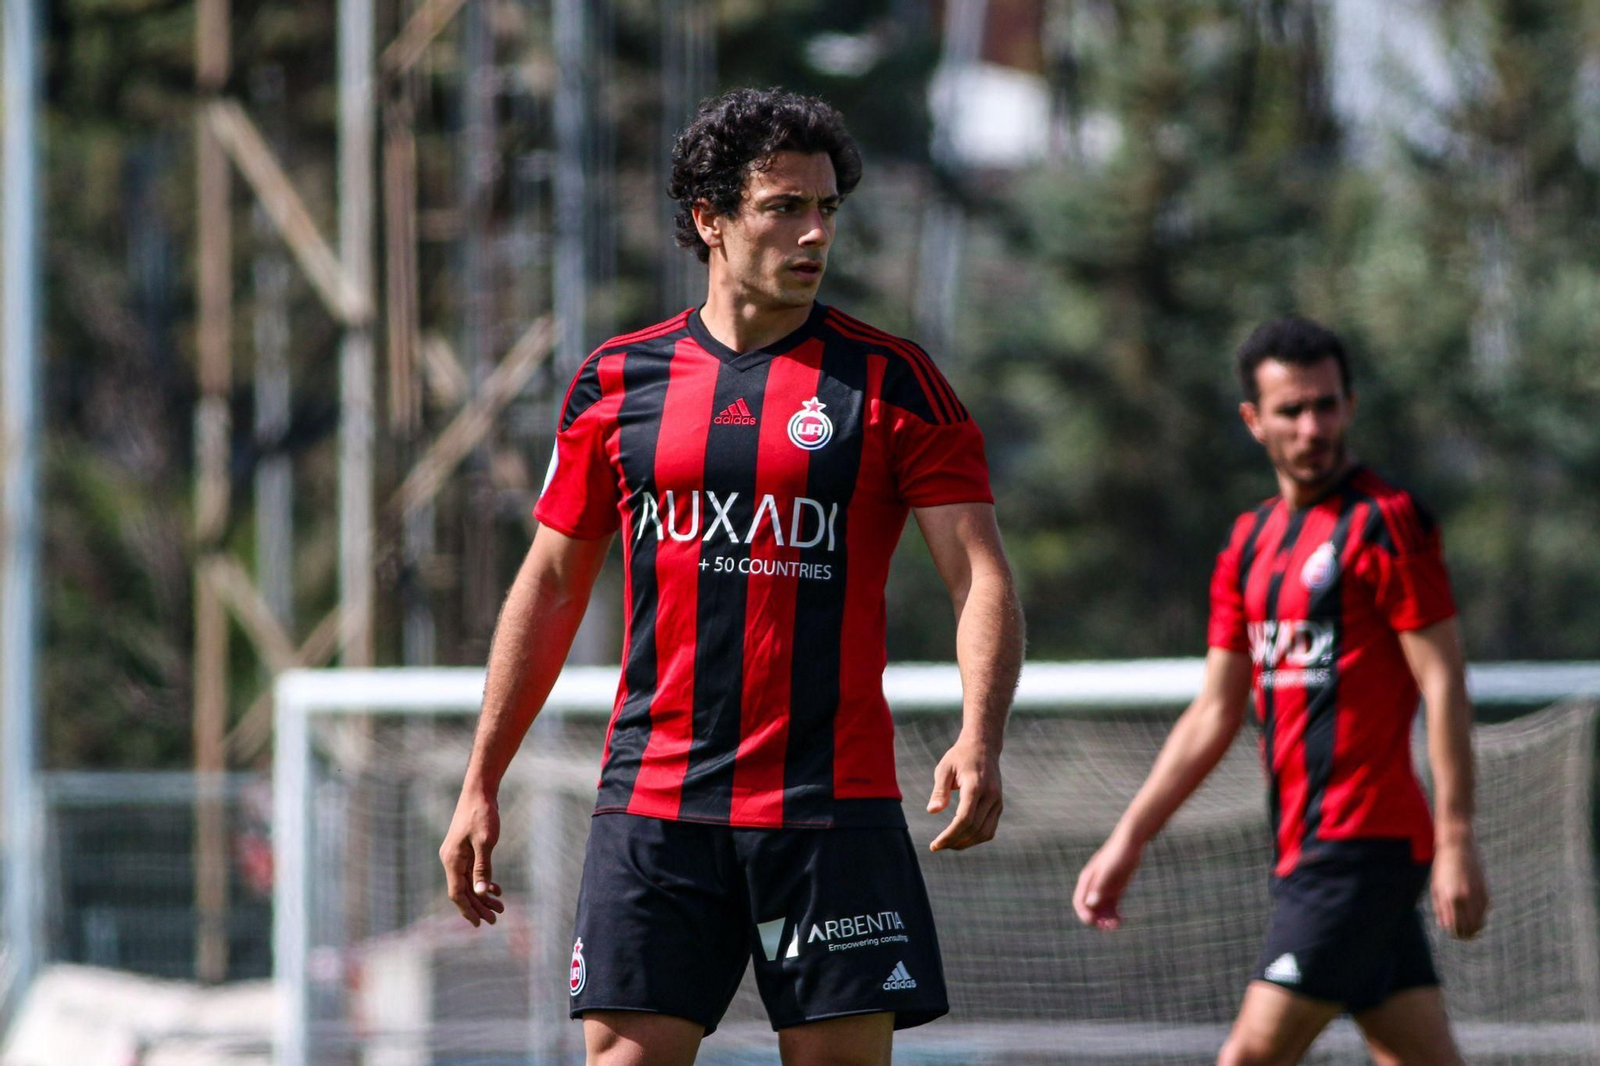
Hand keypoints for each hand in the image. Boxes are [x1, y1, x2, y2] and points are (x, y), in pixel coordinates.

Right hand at [440, 786, 505, 926]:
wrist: (478, 792)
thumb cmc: (482, 814)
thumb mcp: (485, 842)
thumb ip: (483, 868)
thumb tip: (481, 892)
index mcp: (452, 860)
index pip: (457, 893)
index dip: (469, 910)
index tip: (481, 923)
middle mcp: (451, 860)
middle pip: (463, 891)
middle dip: (479, 906)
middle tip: (496, 919)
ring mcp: (457, 855)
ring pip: (468, 882)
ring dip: (483, 895)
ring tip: (500, 907)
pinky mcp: (464, 849)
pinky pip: (471, 872)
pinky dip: (483, 882)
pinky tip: (496, 889)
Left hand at [927, 735, 1002, 851]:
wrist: (983, 746)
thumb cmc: (959, 757)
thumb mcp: (944, 769)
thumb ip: (939, 790)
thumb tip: (932, 811)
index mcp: (976, 786)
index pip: (964, 819)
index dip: (949, 835)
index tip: (935, 845)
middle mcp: (990, 795)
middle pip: (973, 829)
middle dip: (954, 842)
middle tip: (937, 846)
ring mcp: (997, 801)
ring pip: (984, 833)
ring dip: (966, 843)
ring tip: (948, 844)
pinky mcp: (999, 805)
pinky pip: (990, 829)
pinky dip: (976, 838)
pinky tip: (961, 839)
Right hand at [1073, 835, 1141, 929]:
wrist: (1130, 843)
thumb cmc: (1117, 855)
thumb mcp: (1109, 872)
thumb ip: (1099, 887)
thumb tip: (1090, 904)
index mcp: (1087, 881)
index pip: (1080, 902)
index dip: (1084, 914)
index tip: (1093, 922)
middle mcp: (1093, 887)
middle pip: (1091, 909)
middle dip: (1098, 920)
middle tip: (1109, 926)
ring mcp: (1104, 889)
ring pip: (1102, 910)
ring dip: (1107, 920)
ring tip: (1117, 924)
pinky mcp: (1115, 890)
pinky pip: (1112, 907)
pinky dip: (1115, 915)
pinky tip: (1123, 919)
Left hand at [1432, 839, 1488, 939]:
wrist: (1458, 847)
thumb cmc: (1442, 868)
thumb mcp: (1436, 888)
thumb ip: (1440, 908)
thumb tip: (1445, 926)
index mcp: (1450, 898)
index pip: (1456, 927)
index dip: (1455, 934)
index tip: (1453, 934)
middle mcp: (1465, 898)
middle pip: (1470, 928)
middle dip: (1466, 934)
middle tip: (1462, 934)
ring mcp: (1477, 895)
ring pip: (1480, 922)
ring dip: (1474, 928)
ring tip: (1468, 927)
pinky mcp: (1485, 891)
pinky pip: (1484, 911)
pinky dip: (1479, 916)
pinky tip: (1472, 913)